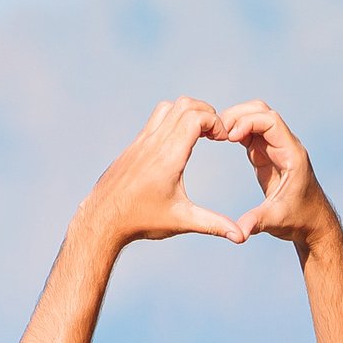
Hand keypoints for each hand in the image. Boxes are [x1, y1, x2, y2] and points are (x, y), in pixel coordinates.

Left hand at [71, 98, 246, 252]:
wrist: (102, 220)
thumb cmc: (141, 221)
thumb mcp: (181, 221)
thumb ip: (214, 225)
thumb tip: (241, 237)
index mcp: (168, 157)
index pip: (195, 117)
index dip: (215, 121)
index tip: (223, 138)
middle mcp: (154, 143)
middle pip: (185, 105)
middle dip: (207, 112)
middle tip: (216, 134)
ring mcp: (141, 142)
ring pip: (168, 107)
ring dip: (188, 112)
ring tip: (200, 134)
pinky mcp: (133, 146)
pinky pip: (155, 120)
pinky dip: (173, 120)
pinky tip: (179, 143)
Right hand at [220, 101, 338, 247]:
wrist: (311, 222)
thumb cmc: (299, 219)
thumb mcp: (276, 220)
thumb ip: (257, 222)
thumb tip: (239, 233)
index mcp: (292, 154)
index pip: (271, 121)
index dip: (248, 122)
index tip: (230, 136)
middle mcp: (285, 145)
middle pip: (262, 112)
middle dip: (238, 115)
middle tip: (216, 129)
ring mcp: (275, 148)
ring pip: (255, 118)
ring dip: (235, 120)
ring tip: (215, 133)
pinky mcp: (266, 155)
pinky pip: (250, 133)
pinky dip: (235, 131)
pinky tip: (220, 138)